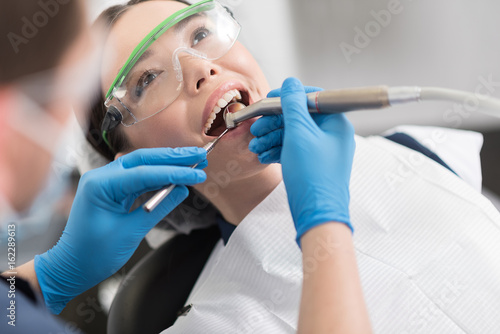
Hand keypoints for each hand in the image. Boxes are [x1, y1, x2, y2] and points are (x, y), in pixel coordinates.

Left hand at [34, 147, 206, 313]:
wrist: (72, 267)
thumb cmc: (94, 254)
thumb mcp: (130, 232)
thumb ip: (158, 208)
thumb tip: (181, 191)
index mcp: (100, 185)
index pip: (144, 172)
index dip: (174, 172)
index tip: (197, 174)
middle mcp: (102, 177)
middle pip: (143, 160)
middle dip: (173, 157)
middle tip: (199, 155)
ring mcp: (107, 181)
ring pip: (143, 165)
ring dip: (168, 164)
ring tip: (194, 161)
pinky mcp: (113, 189)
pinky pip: (139, 177)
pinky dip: (159, 176)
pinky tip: (176, 174)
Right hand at [250, 78, 354, 244]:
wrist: (318, 215)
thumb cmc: (313, 176)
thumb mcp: (299, 134)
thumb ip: (294, 105)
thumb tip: (291, 83)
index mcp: (336, 123)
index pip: (312, 98)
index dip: (288, 97)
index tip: (269, 100)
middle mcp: (332, 135)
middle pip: (300, 118)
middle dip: (275, 122)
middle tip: (256, 128)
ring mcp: (323, 151)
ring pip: (294, 135)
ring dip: (272, 138)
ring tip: (255, 146)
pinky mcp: (314, 165)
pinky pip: (295, 151)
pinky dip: (279, 151)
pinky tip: (264, 156)